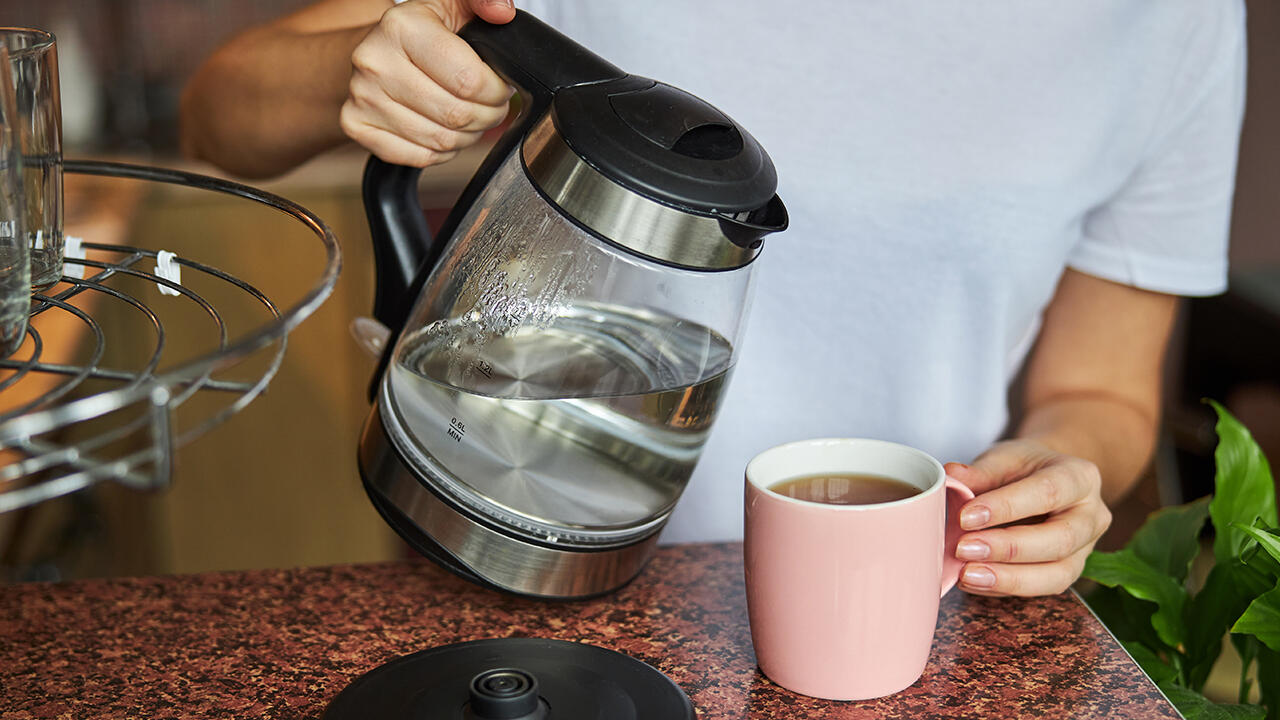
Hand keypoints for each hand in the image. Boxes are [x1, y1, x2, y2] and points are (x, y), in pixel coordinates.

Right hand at [340, 0, 515, 166]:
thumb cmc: (419, 32)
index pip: (469, 80)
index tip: (500, 87)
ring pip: (440, 140)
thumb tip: (502, 11)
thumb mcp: (450, 5)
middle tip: (490, 107)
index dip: (496, 91)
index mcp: (401, 27)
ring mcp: (362, 96)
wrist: (373, 51)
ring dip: (467, 137)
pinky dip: (441, 152)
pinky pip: (418, 156)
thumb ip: (482, 1)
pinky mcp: (356, 125)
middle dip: (486, 116)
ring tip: (469, 119)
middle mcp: (375, 61)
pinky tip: (444, 131)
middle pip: (456, 114)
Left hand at [943, 439, 1112, 596]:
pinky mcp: (1069, 572)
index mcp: (1080, 477)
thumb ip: (981, 471)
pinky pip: (1041, 589)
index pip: (1047, 492)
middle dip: (1008, 549)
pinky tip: (972, 581)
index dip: (1006, 507)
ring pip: (1057, 575)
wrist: (1048, 480)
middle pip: (1059, 540)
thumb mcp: (1006, 457)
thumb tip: (950, 478)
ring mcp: (1085, 549)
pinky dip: (1003, 588)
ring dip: (1009, 579)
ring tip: (967, 574)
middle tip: (963, 549)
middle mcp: (1091, 516)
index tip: (965, 516)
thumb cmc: (1026, 467)